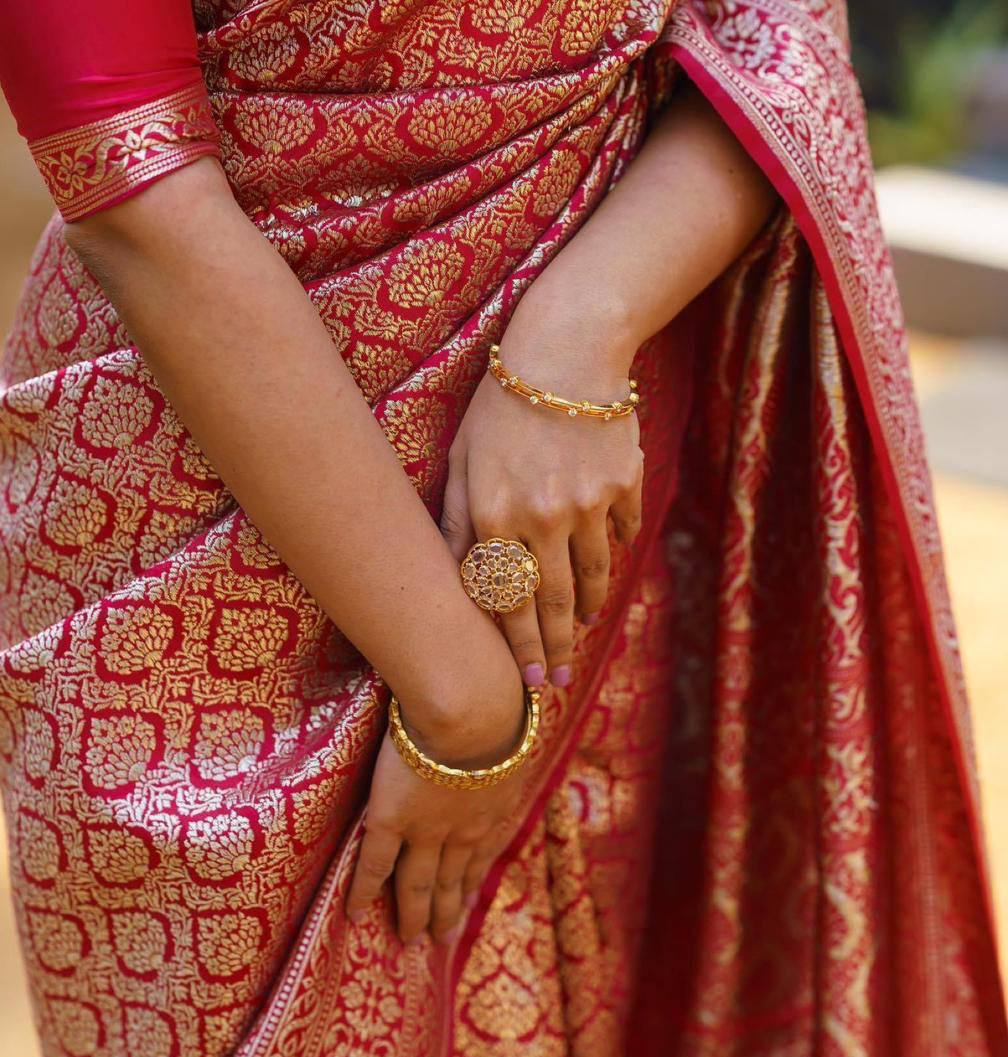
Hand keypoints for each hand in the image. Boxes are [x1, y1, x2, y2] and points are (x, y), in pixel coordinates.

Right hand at [345, 664, 529, 944]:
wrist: (472, 711)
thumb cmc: (498, 708)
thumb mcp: (511, 736)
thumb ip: (506, 744)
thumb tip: (514, 734)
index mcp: (493, 810)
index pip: (482, 857)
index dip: (474, 885)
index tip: (470, 906)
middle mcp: (464, 831)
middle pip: (454, 880)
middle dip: (448, 912)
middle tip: (441, 942)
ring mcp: (427, 830)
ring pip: (420, 884)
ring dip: (415, 915)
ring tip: (409, 940)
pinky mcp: (393, 820)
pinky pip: (375, 865)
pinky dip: (363, 891)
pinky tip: (354, 913)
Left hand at [441, 293, 642, 688]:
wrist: (566, 349)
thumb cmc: (500, 405)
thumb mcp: (462, 460)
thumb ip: (456, 522)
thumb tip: (459, 580)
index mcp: (495, 515)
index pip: (507, 600)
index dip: (518, 646)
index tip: (528, 681)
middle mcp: (543, 518)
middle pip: (553, 602)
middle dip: (555, 648)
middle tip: (558, 680)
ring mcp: (589, 504)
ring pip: (592, 576)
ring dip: (585, 610)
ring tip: (579, 631)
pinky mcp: (624, 485)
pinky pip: (622, 534)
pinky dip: (613, 556)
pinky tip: (604, 572)